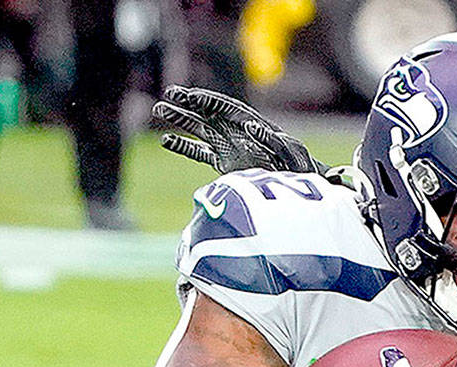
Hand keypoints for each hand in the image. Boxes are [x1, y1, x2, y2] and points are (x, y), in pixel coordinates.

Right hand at [152, 86, 326, 174]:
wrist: (298, 181)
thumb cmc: (297, 164)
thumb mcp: (289, 149)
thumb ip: (271, 138)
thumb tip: (252, 127)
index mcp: (250, 123)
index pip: (224, 107)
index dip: (206, 100)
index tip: (188, 94)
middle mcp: (235, 131)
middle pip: (207, 113)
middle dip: (188, 104)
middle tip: (167, 95)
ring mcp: (228, 146)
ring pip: (199, 129)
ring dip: (180, 120)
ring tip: (159, 110)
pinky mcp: (224, 162)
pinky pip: (200, 152)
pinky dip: (184, 146)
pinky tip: (167, 140)